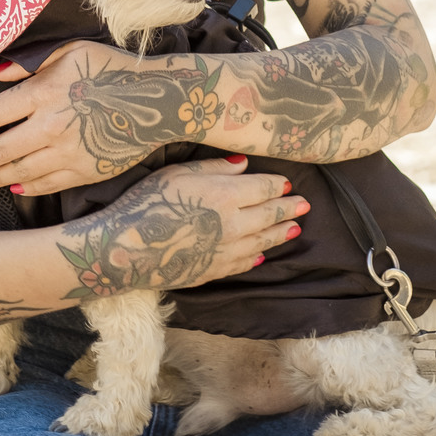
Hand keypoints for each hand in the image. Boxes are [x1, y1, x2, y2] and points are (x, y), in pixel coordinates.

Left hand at [0, 41, 162, 195]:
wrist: (157, 100)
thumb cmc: (112, 69)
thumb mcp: (70, 52)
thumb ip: (31, 63)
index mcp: (44, 93)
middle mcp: (52, 126)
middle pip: (3, 148)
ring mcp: (69, 152)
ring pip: (22, 171)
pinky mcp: (86, 171)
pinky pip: (49, 183)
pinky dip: (29, 187)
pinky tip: (17, 186)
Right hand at [57, 158, 309, 297]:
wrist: (129, 248)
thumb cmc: (148, 202)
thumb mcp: (178, 173)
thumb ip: (215, 168)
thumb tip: (245, 165)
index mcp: (227, 195)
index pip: (264, 189)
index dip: (279, 186)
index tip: (289, 184)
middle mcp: (235, 225)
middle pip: (270, 215)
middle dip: (289, 209)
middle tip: (305, 206)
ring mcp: (227, 251)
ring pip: (263, 241)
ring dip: (281, 233)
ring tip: (294, 229)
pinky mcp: (215, 270)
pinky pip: (244, 263)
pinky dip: (257, 257)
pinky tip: (262, 255)